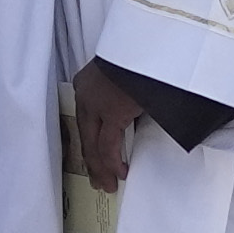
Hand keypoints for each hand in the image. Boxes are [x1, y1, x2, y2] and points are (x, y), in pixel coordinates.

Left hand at [63, 60, 155, 194]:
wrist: (149, 47)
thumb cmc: (141, 60)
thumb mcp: (124, 78)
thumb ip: (119, 98)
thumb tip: (128, 117)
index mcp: (86, 83)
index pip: (84, 122)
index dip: (89, 143)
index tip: (93, 158)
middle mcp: (85, 94)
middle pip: (85, 135)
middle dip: (92, 162)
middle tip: (98, 179)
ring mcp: (94, 104)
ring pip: (93, 144)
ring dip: (101, 168)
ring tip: (108, 184)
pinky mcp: (110, 113)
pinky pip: (108, 145)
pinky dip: (112, 162)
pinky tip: (119, 173)